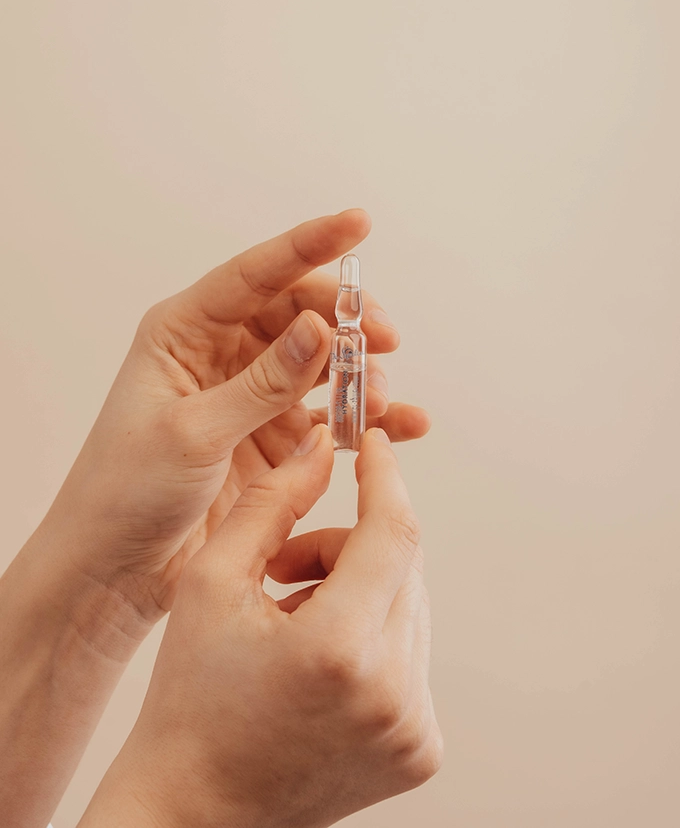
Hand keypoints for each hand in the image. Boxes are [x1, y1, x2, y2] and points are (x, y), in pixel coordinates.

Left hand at [44, 210, 429, 620]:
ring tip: (381, 397)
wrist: (116, 567)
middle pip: (297, 317)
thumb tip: (320, 329)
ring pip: (319, 367)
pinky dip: (363, 421)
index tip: (358, 223)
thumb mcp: (194, 431)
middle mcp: (221, 358)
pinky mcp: (271, 441)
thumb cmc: (127, 490)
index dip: (309, 246)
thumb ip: (263, 382)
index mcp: (184, 334)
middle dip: (345, 322)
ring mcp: (250, 399)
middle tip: (384, 337)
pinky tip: (401, 426)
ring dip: (358, 375)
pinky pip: (327, 418)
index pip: (255, 275)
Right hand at [80, 426, 441, 827]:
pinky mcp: (421, 749)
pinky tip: (319, 660)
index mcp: (339, 651)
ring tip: (294, 617)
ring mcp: (414, 728)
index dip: (384, 478)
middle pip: (401, 566)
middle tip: (286, 564)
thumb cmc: (191, 697)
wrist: (197, 808)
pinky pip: (411, 653)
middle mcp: (393, 694)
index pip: (393, 531)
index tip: (372, 445)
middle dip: (348, 545)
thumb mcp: (210, 583)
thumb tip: (322, 448)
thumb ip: (272, 502)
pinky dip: (373, 635)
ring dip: (359, 589)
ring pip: (408, 605)